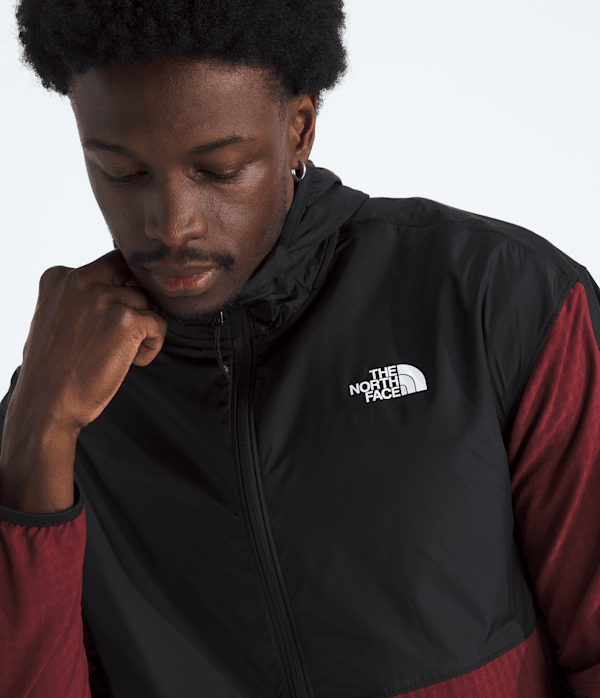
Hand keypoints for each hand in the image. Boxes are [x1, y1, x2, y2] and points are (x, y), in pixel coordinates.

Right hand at [14, 248, 167, 432]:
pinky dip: (152, 346)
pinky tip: (132, 362)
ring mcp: (104, 298)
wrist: (47, 404)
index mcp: (60, 276)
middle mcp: (80, 280)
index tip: (112, 320)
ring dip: (142, 330)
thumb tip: (117, 289)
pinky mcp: (126, 320)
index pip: (110, 266)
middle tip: (124, 335)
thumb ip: (80, 298)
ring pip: (146, 303)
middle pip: (131, 279)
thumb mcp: (55, 318)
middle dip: (137, 304)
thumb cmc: (53, 369)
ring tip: (120, 354)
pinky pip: (159, 324)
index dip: (121, 292)